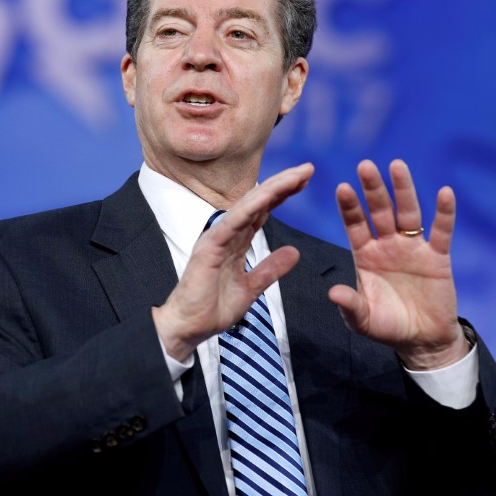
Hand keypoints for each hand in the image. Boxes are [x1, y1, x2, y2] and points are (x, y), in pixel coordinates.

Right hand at [153, 163, 314, 360]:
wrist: (188, 328)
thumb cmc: (212, 308)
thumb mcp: (252, 287)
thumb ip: (271, 269)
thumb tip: (294, 252)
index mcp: (236, 241)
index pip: (263, 211)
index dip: (283, 195)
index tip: (305, 181)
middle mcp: (227, 234)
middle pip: (258, 202)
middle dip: (283, 184)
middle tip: (307, 168)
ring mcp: (217, 237)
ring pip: (248, 206)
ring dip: (272, 189)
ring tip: (295, 176)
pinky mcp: (209, 247)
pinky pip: (232, 223)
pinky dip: (250, 208)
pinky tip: (267, 196)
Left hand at [328, 159, 467, 369]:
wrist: (422, 340)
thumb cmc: (387, 327)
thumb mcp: (363, 320)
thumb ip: (350, 305)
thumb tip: (333, 292)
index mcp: (365, 255)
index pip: (355, 225)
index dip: (350, 207)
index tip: (342, 187)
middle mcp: (387, 245)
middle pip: (380, 211)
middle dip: (373, 189)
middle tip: (365, 165)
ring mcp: (413, 248)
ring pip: (408, 214)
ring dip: (404, 190)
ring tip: (397, 165)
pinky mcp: (438, 258)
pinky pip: (442, 232)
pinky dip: (445, 213)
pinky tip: (444, 192)